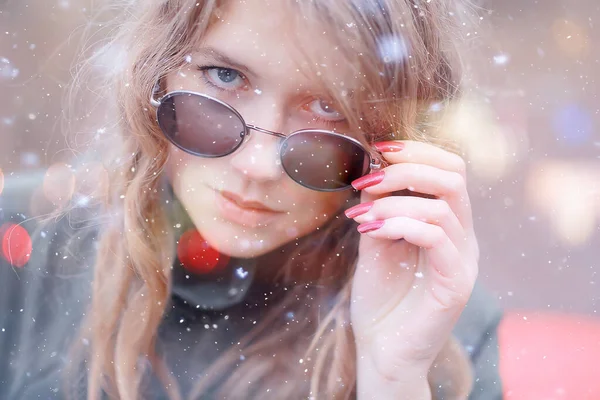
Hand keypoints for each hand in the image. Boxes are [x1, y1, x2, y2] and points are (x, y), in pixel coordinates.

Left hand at [348, 140, 478, 384]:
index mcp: (448, 223)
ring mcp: (464, 260)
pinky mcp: (455, 283)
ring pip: (443, 205)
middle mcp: (463, 237)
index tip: (378, 149)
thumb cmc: (380, 296)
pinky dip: (401, 224)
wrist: (382, 348)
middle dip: (407, 166)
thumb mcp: (375, 240)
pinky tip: (371, 230)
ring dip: (394, 200)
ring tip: (361, 216)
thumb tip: (371, 170)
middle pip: (455, 176)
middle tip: (368, 179)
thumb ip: (379, 207)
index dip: (417, 150)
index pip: (450, 168)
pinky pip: (438, 237)